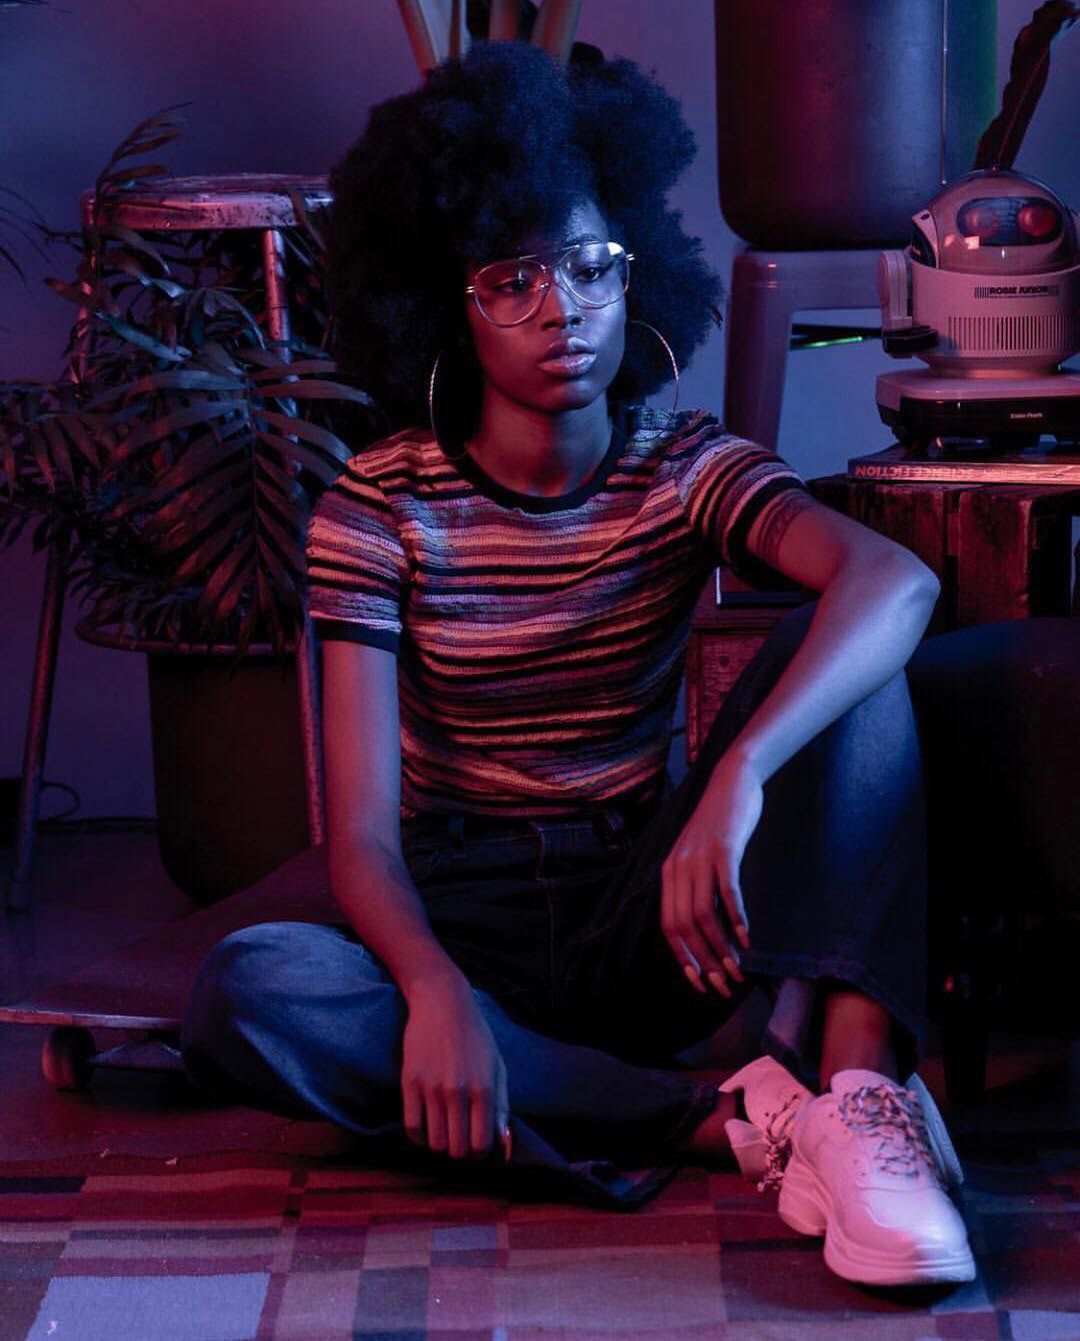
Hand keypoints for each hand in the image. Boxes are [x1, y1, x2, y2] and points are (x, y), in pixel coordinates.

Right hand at [401, 975, 511, 1162]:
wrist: (442, 1003)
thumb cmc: (475, 1036)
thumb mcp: (497, 1066)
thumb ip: (502, 1106)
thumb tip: (503, 1144)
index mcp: (484, 1088)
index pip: (481, 1144)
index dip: (480, 1154)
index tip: (477, 1147)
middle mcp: (457, 1091)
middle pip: (457, 1149)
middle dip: (460, 1151)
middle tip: (460, 1139)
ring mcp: (431, 1088)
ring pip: (434, 1143)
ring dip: (440, 1144)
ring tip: (445, 1131)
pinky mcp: (409, 1083)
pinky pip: (412, 1128)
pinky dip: (420, 1137)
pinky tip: (427, 1127)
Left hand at [661, 751, 761, 997]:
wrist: (731, 782)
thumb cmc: (719, 825)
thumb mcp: (698, 857)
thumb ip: (696, 887)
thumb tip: (705, 930)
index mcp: (669, 873)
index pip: (668, 927)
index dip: (683, 958)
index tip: (701, 983)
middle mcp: (678, 868)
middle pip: (684, 926)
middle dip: (704, 961)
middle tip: (724, 984)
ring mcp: (699, 858)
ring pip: (703, 915)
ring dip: (721, 947)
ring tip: (738, 968)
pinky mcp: (723, 849)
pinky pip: (726, 891)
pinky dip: (735, 919)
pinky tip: (746, 938)